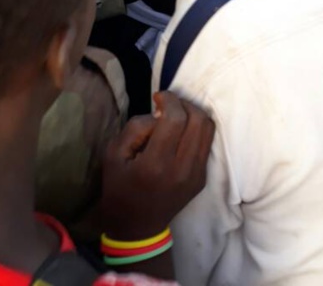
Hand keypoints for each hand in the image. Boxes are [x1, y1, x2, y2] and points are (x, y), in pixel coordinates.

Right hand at [101, 91, 214, 239]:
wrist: (136, 226)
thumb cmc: (120, 187)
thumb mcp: (114, 153)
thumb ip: (136, 127)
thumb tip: (160, 115)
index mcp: (156, 164)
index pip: (176, 119)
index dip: (169, 100)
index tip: (157, 97)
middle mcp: (182, 169)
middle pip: (198, 120)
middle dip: (183, 104)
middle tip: (167, 106)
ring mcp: (196, 175)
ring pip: (208, 129)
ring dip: (192, 114)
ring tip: (175, 116)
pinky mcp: (202, 178)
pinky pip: (206, 142)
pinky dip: (195, 129)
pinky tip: (179, 133)